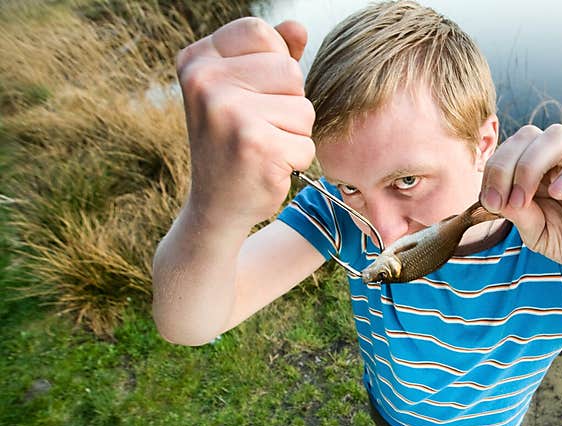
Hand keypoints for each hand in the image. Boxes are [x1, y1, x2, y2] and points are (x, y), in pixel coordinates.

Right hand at [176, 18, 314, 229]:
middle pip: (289, 70)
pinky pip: (307, 143)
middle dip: (288, 103)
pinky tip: (268, 167)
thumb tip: (298, 26)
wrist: (216, 206)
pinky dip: (296, 159)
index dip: (273, 62)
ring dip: (294, 133)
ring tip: (263, 146)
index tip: (252, 94)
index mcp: (197, 61)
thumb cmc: (233, 143)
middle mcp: (206, 83)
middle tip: (258, 128)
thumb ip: (269, 55)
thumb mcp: (242, 90)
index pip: (260, 31)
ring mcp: (229, 115)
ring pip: (304, 108)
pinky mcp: (256, 147)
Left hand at [479, 124, 561, 267]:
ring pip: (557, 135)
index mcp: (537, 170)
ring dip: (531, 165)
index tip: (489, 203)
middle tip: (502, 202)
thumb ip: (519, 216)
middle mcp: (558, 160)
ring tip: (524, 200)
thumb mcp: (538, 235)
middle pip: (527, 135)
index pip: (508, 150)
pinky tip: (560, 193)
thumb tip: (496, 199)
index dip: (492, 171)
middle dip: (504, 166)